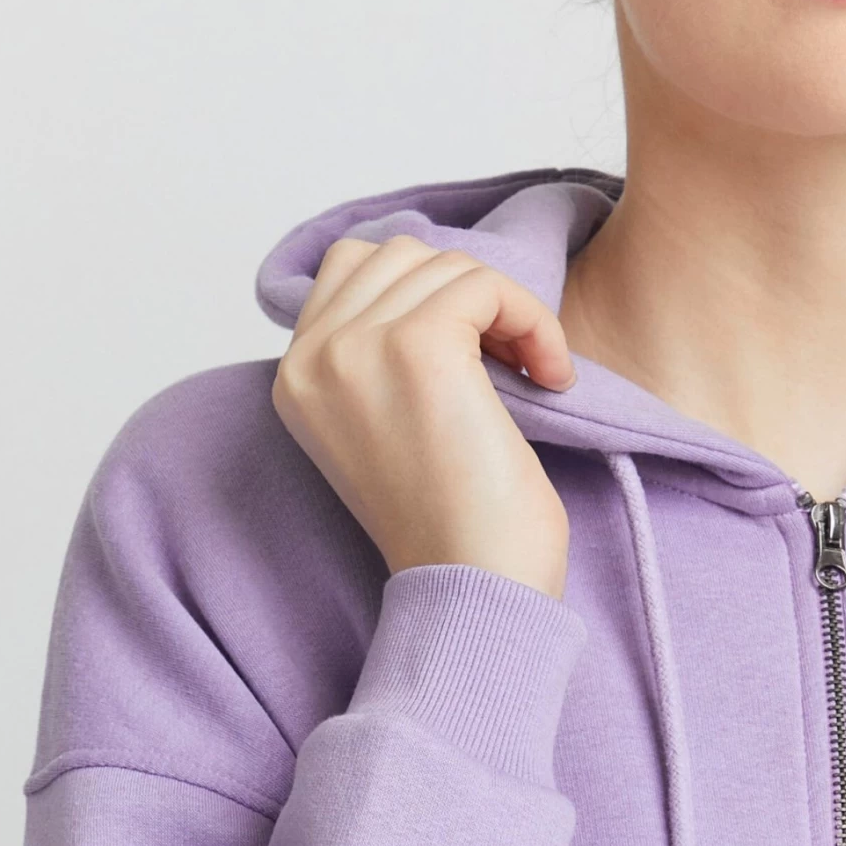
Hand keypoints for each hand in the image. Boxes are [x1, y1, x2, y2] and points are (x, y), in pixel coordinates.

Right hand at [270, 233, 576, 598]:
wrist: (476, 591)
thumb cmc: (454, 530)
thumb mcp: (388, 430)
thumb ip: (378, 358)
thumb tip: (431, 283)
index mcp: (295, 380)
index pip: (350, 268)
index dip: (428, 295)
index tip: (478, 354)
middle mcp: (313, 358)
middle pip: (400, 255)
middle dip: (467, 296)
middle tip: (511, 362)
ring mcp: (357, 348)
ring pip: (447, 265)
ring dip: (507, 310)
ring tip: (535, 373)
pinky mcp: (418, 344)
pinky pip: (487, 285)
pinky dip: (533, 320)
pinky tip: (551, 376)